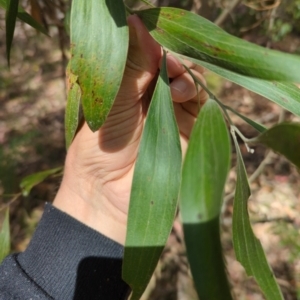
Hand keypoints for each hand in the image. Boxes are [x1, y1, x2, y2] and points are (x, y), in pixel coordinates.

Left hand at [53, 15, 206, 244]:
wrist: (108, 196)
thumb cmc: (100, 148)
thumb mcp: (113, 102)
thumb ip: (130, 67)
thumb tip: (136, 22)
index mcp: (133, 89)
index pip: (151, 57)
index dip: (156, 47)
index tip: (155, 41)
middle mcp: (155, 99)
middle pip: (175, 68)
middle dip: (174, 62)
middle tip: (167, 63)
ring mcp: (176, 116)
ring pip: (193, 84)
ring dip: (187, 78)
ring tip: (174, 86)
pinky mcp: (192, 133)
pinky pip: (204, 108)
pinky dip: (199, 96)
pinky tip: (185, 94)